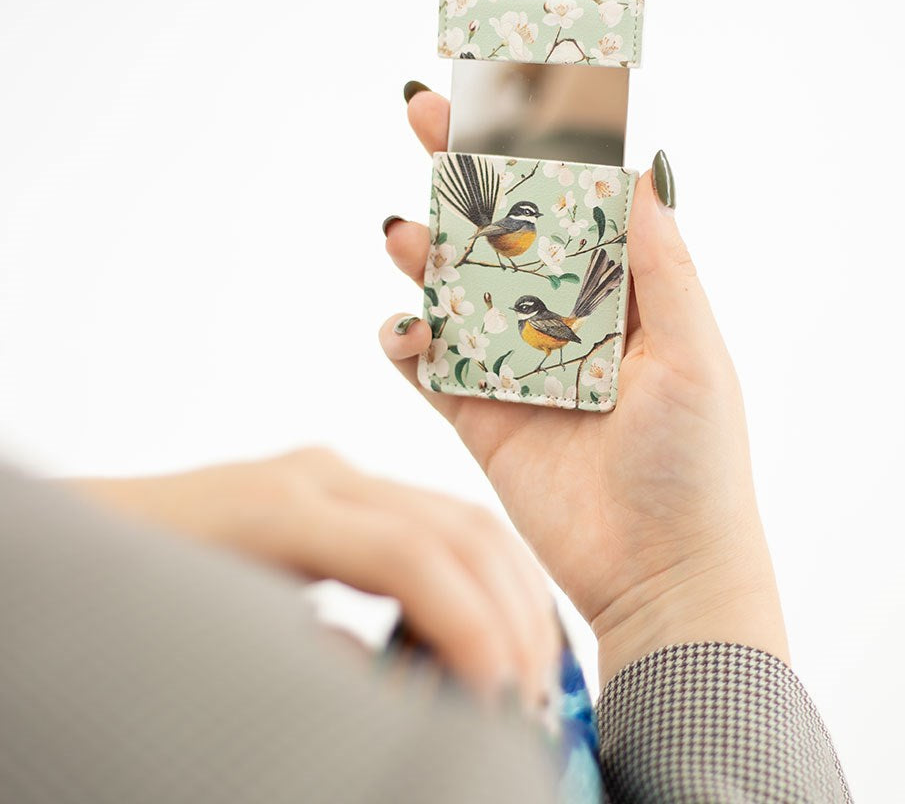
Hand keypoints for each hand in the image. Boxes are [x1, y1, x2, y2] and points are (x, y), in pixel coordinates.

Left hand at [66, 448, 559, 705]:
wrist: (98, 535)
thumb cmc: (134, 592)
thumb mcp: (215, 643)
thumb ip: (314, 668)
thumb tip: (405, 699)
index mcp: (281, 511)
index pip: (411, 556)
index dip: (470, 628)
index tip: (499, 701)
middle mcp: (321, 479)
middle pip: (456, 527)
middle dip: (510, 614)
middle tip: (532, 699)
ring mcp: (336, 478)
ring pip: (462, 518)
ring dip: (508, 594)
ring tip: (524, 670)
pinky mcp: (346, 494)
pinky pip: (439, 524)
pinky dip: (481, 577)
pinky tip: (489, 629)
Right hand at [381, 87, 788, 686]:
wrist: (660, 576)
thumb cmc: (696, 463)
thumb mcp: (692, 350)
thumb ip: (659, 259)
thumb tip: (643, 161)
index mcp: (620, 294)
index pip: (568, 201)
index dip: (534, 143)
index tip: (502, 85)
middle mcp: (561, 320)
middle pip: (501, 230)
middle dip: (462, 172)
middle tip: (420, 112)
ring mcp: (514, 366)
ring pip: (454, 289)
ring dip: (425, 253)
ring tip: (402, 230)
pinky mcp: (477, 416)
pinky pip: (426, 367)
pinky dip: (405, 342)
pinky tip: (401, 328)